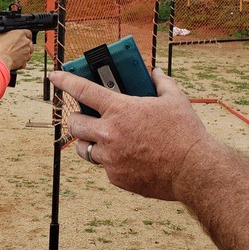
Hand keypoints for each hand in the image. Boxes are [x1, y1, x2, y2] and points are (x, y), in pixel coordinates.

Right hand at [0, 30, 32, 70]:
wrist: (1, 60)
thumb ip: (3, 31)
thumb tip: (2, 30)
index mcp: (21, 34)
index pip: (28, 32)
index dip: (25, 35)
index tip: (22, 37)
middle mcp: (26, 42)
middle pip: (29, 42)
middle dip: (25, 44)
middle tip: (17, 46)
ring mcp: (27, 51)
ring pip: (29, 51)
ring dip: (24, 52)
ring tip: (16, 53)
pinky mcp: (26, 60)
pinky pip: (25, 59)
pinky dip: (22, 60)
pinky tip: (16, 60)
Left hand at [48, 68, 212, 200]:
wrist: (194, 171)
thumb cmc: (186, 133)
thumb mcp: (175, 99)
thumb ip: (160, 82)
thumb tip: (154, 72)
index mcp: (120, 110)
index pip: (83, 90)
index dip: (65, 81)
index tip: (54, 77)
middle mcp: (109, 133)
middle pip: (74, 124)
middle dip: (76, 119)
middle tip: (84, 117)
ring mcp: (110, 158)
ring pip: (83, 149)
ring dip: (86, 141)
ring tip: (100, 138)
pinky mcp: (116, 177)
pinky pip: (104, 166)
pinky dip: (110, 161)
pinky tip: (125, 157)